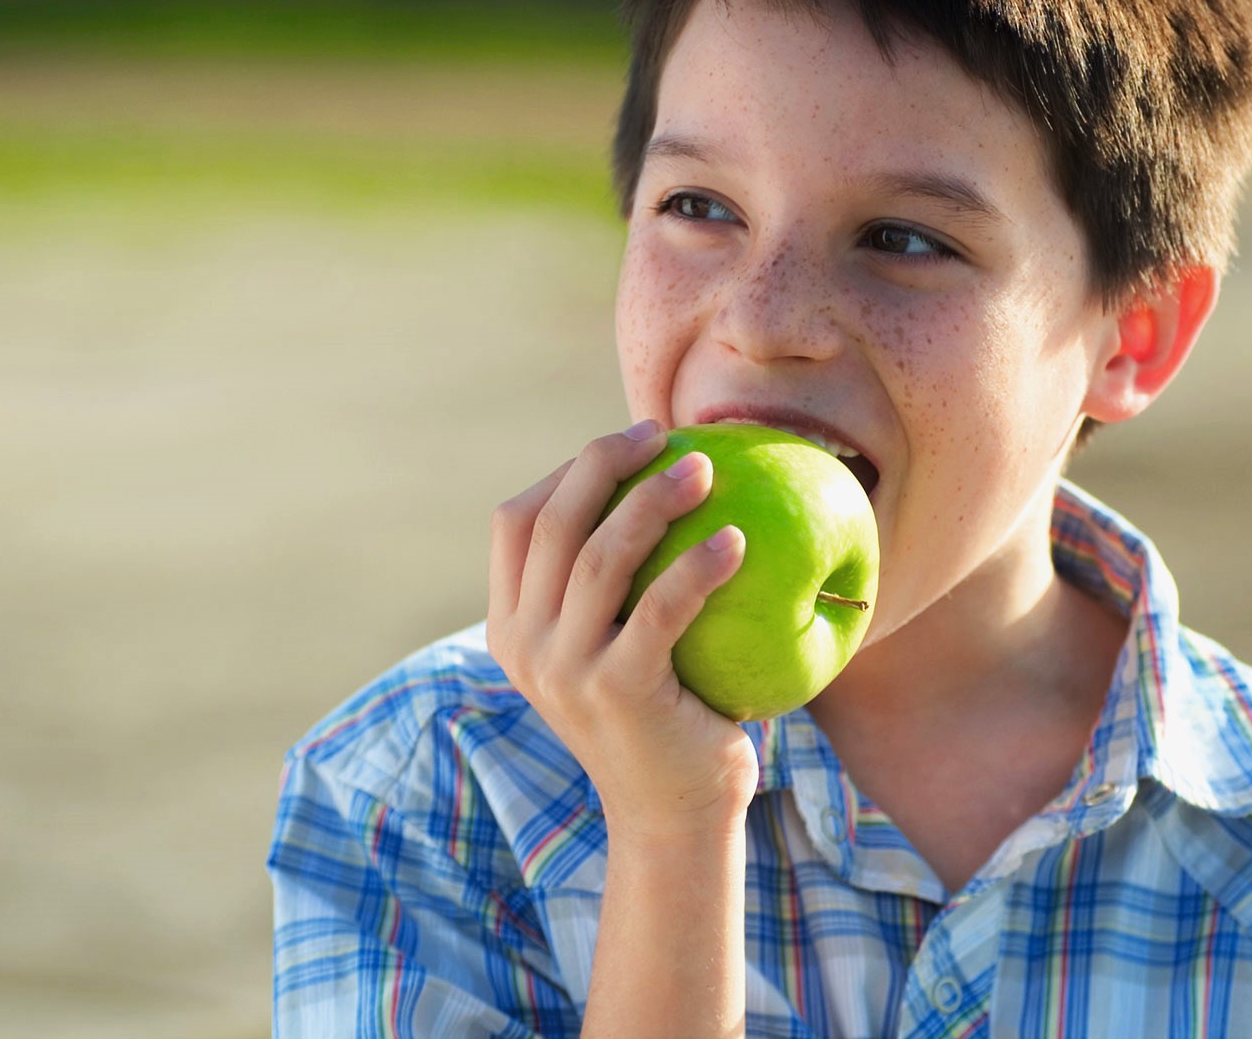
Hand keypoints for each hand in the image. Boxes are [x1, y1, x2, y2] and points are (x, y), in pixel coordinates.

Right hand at [487, 421, 759, 837]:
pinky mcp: (619, 692)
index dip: (567, 470)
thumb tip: (660, 481)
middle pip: (554, 524)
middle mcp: (525, 647)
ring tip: (706, 468)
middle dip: (605, 463)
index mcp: (512, 629)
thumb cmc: (663, 715)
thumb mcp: (612, 647)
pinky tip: (739, 539)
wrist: (673, 816)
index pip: (517, 522)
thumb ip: (610, 587)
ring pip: (600, 557)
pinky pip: (661, 609)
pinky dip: (698, 565)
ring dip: (654, 500)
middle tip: (666, 436)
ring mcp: (565, 672)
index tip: (631, 441)